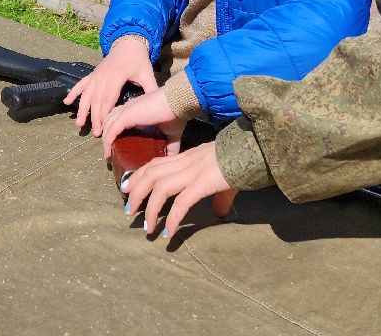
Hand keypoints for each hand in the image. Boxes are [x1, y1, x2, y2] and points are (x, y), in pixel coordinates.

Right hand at [64, 36, 156, 134]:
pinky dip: (73, 93)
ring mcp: (96, 75)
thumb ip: (151, 89)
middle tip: (95, 134)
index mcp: (116, 77)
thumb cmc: (138, 60)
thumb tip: (160, 104)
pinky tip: (66, 102)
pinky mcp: (92, 74)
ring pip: (86, 95)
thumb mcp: (147, 73)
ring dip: (82, 110)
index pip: (108, 99)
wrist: (128, 42)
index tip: (104, 128)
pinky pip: (81, 84)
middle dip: (95, 118)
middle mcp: (103, 76)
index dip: (105, 114)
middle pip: (96, 100)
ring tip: (79, 124)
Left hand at [100, 88, 182, 157]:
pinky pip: (111, 131)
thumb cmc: (175, 114)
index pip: (118, 118)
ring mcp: (125, 111)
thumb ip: (170, 146)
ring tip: (108, 156)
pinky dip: (107, 143)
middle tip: (109, 153)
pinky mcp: (126, 116)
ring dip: (105, 142)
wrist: (178, 103)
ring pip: (108, 127)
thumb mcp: (172, 133)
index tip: (115, 147)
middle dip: (107, 137)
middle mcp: (127, 108)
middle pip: (109, 122)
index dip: (114, 131)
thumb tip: (172, 158)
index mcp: (136, 109)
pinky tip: (108, 154)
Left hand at [121, 143, 237, 237]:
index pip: (155, 163)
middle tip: (128, 210)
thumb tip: (220, 214)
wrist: (254, 148)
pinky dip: (172, 218)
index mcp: (188, 158)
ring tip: (146, 227)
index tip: (126, 188)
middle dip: (136, 191)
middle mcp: (187, 162)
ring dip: (149, 208)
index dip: (138, 175)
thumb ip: (219, 196)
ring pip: (161, 187)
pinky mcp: (203, 183)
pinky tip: (168, 233)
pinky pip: (182, 203)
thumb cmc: (241, 161)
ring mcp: (193, 171)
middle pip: (152, 174)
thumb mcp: (224, 179)